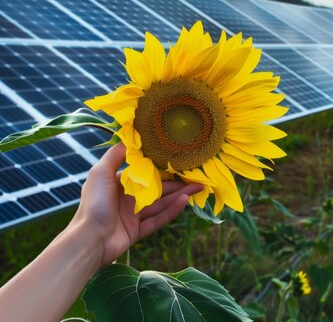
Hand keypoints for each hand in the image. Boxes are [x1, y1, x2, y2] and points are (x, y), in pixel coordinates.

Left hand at [70, 143, 202, 266]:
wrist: (89, 240)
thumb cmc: (94, 204)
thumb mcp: (100, 172)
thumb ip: (116, 155)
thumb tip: (130, 137)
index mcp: (118, 183)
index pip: (144, 173)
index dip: (162, 168)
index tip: (178, 161)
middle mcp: (126, 198)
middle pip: (157, 189)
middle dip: (176, 183)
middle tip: (196, 176)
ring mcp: (132, 216)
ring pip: (161, 203)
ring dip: (179, 195)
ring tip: (198, 188)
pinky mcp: (137, 231)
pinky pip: (158, 219)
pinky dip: (172, 211)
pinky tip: (184, 202)